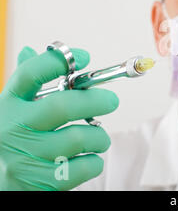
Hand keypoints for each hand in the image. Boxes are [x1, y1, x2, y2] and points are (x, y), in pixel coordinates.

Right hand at [0, 46, 118, 189]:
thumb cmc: (14, 138)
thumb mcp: (12, 109)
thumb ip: (25, 84)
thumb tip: (31, 50)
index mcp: (9, 104)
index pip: (30, 73)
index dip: (60, 61)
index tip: (85, 57)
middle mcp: (13, 127)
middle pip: (62, 105)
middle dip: (96, 100)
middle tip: (112, 100)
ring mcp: (25, 156)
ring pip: (79, 138)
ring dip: (99, 136)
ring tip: (99, 138)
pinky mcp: (40, 181)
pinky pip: (83, 167)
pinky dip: (94, 161)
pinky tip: (88, 158)